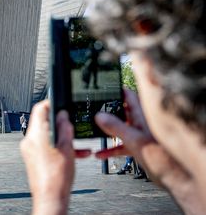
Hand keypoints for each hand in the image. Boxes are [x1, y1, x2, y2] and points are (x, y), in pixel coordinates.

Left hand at [20, 100, 90, 214]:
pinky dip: (58, 146)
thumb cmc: (56, 177)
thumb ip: (64, 128)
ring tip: (75, 141)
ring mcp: (30, 150)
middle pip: (43, 122)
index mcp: (36, 135)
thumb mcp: (67, 147)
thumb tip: (63, 115)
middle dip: (59, 122)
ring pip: (47, 135)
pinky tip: (73, 152)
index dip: (50, 102)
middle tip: (71, 124)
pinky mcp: (33, 158)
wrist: (50, 198)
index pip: (39, 109)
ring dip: (62, 136)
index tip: (59, 102)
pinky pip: (46, 146)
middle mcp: (29, 141)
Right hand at [95, 89, 203, 213]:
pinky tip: (100, 154)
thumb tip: (100, 116)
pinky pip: (120, 145)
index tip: (102, 90)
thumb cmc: (163, 157)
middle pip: (121, 112)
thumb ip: (116, 127)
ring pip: (119, 129)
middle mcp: (141, 123)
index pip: (128, 96)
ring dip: (106, 132)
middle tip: (92, 112)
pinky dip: (110, 148)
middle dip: (106, 112)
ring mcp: (139, 135)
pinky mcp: (138, 147)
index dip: (116, 91)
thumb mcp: (134, 140)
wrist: (176, 178)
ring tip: (93, 131)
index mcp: (143, 116)